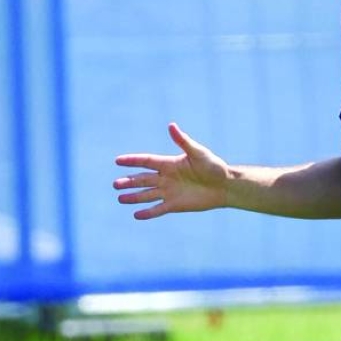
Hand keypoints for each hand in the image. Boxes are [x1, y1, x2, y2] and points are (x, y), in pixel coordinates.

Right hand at [113, 123, 230, 219]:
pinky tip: (136, 215)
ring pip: (147, 195)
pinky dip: (148, 212)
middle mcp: (166, 178)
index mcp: (169, 164)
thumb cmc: (214, 167)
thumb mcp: (198, 153)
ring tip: (120, 198)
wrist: (225, 186)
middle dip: (129, 182)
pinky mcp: (175, 205)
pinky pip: (158, 209)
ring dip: (134, 197)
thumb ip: (183, 142)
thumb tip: (171, 126)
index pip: (146, 161)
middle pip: (143, 180)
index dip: (132, 161)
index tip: (118, 160)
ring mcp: (169, 192)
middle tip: (115, 184)